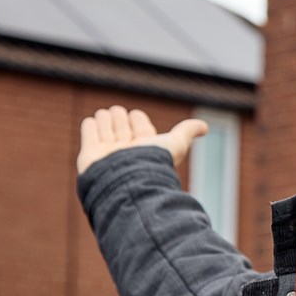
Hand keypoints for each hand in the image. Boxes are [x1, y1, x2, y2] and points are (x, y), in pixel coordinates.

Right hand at [77, 106, 207, 173]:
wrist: (126, 181)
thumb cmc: (153, 164)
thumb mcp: (175, 143)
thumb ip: (187, 132)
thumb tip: (205, 127)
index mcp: (146, 147)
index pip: (140, 125)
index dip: (138, 119)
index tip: (137, 117)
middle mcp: (127, 150)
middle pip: (122, 125)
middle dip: (120, 117)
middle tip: (120, 114)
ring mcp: (108, 152)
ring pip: (106, 127)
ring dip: (106, 119)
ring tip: (107, 116)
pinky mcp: (90, 154)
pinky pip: (89, 133)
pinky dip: (91, 125)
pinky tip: (93, 121)